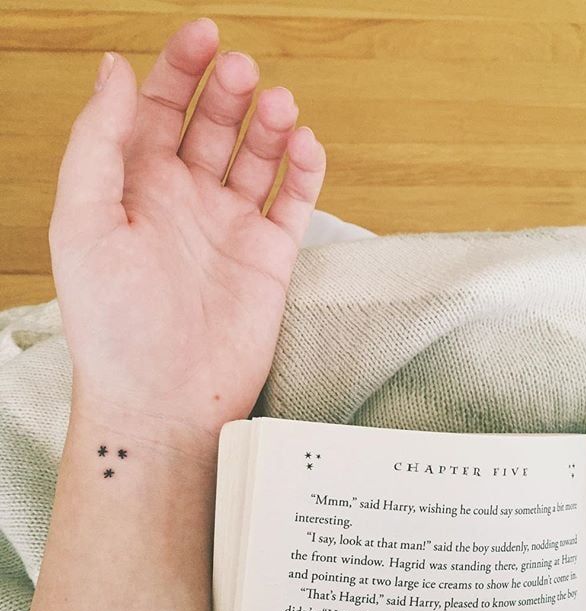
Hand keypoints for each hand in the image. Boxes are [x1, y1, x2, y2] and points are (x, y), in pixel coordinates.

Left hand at [49, 18, 325, 449]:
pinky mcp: (270, 257)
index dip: (180, 67)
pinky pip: (294, 202)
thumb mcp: (83, 225)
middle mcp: (184, 203)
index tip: (204, 35)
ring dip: (270, 125)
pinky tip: (305, 147)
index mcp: (135, 189)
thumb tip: (111, 71)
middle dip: (229, 91)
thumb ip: (97, 143)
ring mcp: (230, 229)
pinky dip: (305, 171)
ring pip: (259, 157)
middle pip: (213, 125)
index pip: (157, 108)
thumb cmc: (115, 327)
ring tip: (278, 108)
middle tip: (243, 76)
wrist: (164, 402)